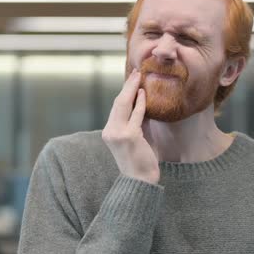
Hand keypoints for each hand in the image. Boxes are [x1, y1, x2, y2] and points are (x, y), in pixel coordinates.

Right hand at [102, 69, 159, 184]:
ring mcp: (117, 134)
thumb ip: (137, 121)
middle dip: (127, 86)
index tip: (132, 81)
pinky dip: (140, 103)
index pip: (116, 108)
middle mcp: (110, 131)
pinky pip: (136, 115)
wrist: (140, 181)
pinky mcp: (128, 136)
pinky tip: (143, 93)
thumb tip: (142, 103)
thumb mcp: (137, 137)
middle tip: (136, 72)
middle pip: (117, 103)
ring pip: (123, 105)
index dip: (124, 93)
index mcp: (109, 132)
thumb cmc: (141, 161)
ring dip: (131, 89)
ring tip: (139, 76)